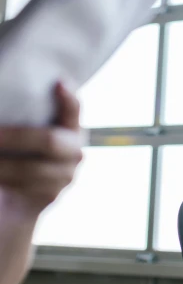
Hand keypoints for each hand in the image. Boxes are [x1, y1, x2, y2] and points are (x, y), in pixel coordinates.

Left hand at [0, 82, 83, 218]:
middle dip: (14, 137)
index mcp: (71, 129)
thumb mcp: (28, 134)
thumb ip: (26, 120)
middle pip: (49, 140)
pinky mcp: (49, 195)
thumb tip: (5, 105)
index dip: (69, 98)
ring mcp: (65, 176)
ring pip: (28, 168)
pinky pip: (20, 186)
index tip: (58, 81)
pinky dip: (1, 179)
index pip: (74, 109)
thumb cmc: (20, 155)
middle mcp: (75, 152)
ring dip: (0, 163)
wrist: (21, 201)